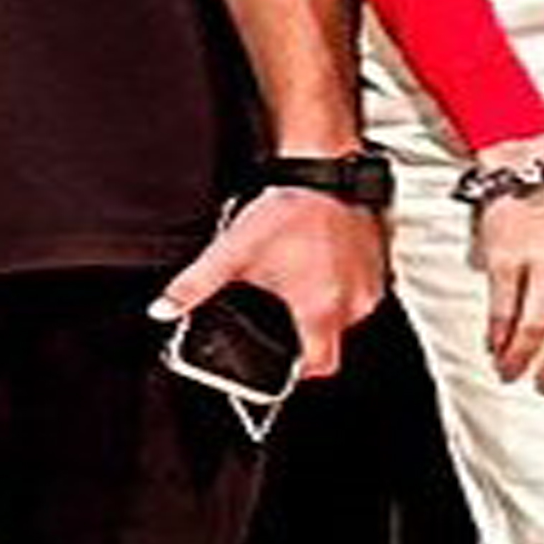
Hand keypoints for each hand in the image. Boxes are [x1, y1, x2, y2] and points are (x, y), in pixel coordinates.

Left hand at [156, 186, 389, 378]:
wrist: (324, 171)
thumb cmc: (290, 209)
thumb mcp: (232, 252)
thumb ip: (195, 286)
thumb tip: (164, 309)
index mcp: (319, 308)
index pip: (320, 366)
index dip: (301, 372)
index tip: (287, 365)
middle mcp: (353, 302)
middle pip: (331, 339)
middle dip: (307, 328)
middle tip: (285, 302)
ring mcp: (370, 283)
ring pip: (347, 314)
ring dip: (326, 304)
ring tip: (303, 275)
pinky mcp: (379, 265)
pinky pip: (361, 290)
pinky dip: (343, 284)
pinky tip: (322, 261)